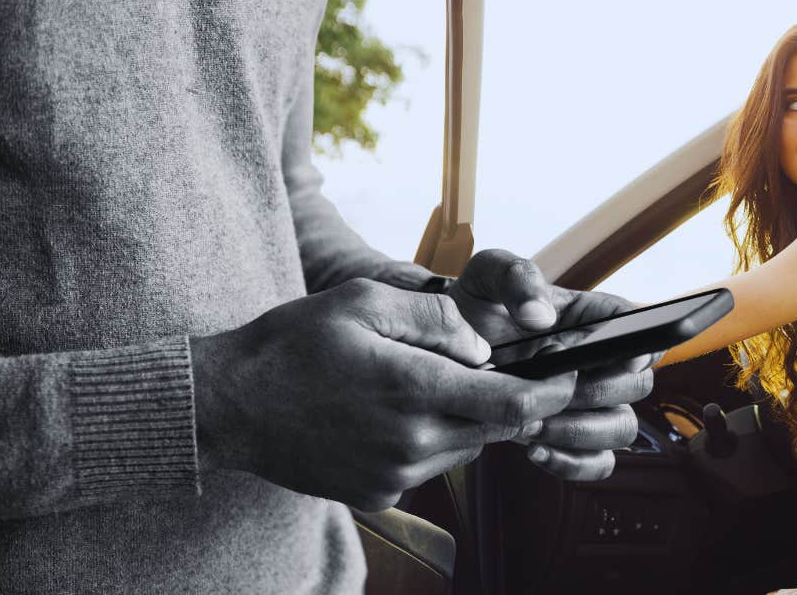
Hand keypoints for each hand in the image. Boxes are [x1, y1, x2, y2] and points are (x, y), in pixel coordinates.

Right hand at [191, 278, 576, 511]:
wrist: (228, 407)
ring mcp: (395, 476)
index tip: (568, 376)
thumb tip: (486, 346)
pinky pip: (428, 467)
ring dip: (463, 419)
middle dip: (505, 400)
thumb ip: (435, 319)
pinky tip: (388, 415)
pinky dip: (427, 441)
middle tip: (487, 370)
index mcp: (413, 388)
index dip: (551, 392)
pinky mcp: (379, 495)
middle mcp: (412, 442)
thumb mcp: (361, 301)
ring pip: (463, 448)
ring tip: (420, 385)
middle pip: (494, 428)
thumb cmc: (292, 345)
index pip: (514, 403)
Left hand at [448, 249, 662, 479]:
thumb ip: (516, 278)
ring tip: (533, 427)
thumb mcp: (487, 276)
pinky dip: (573, 463)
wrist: (444, 353)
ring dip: (584, 433)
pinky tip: (536, 450)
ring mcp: (587, 403)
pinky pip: (597, 463)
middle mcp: (599, 361)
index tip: (622, 357)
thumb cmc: (475, 308)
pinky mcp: (570, 436)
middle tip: (548, 395)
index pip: (639, 327)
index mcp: (591, 316)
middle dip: (598, 394)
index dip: (643, 343)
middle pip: (638, 385)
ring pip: (623, 428)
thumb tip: (540, 318)